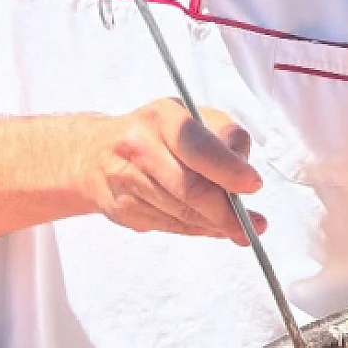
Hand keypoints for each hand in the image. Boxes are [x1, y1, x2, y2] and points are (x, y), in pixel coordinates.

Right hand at [81, 99, 264, 241]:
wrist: (93, 153)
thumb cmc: (156, 133)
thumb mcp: (193, 117)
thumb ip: (226, 136)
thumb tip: (244, 171)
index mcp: (161, 118)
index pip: (198, 148)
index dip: (229, 169)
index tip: (253, 185)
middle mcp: (138, 148)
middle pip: (191, 189)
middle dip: (228, 212)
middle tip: (254, 225)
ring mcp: (126, 182)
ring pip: (182, 214)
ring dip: (216, 225)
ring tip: (240, 229)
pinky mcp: (122, 210)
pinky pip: (170, 226)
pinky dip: (197, 229)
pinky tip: (212, 226)